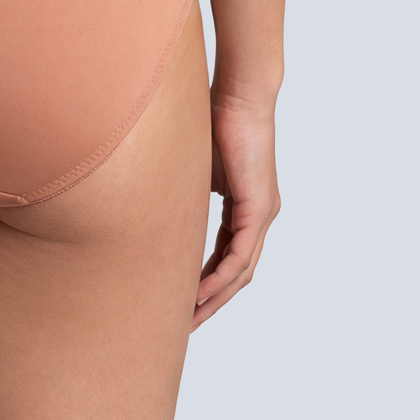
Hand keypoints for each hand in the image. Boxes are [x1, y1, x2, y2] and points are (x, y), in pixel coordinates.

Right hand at [192, 92, 279, 329]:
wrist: (240, 95)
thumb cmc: (214, 116)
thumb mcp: (193, 165)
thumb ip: (183, 191)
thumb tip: (155, 204)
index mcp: (245, 206)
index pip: (226, 255)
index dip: (205, 280)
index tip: (181, 299)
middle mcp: (259, 215)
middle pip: (236, 273)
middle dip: (210, 302)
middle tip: (185, 325)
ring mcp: (263, 214)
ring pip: (240, 272)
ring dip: (215, 298)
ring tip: (189, 319)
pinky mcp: (261, 209)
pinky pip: (240, 257)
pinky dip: (220, 279)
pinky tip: (200, 294)